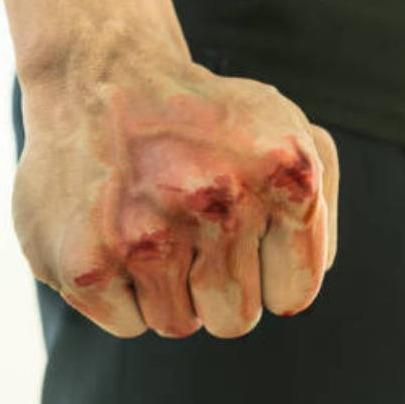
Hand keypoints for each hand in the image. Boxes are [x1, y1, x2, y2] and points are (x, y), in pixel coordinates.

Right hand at [13, 54, 338, 338]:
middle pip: (235, 319)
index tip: (248, 244)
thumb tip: (299, 284)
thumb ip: (320, 209)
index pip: (293, 295)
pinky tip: (114, 231)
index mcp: (286, 176)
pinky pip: (127, 324)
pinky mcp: (84, 262)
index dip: (269, 277)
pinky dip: (123, 290)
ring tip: (154, 224)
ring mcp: (146, 234)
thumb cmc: (210, 121)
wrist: (107, 78)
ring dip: (170, 289)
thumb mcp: (290, 133)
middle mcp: (219, 201)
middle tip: (191, 230)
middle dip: (220, 288)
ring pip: (178, 325)